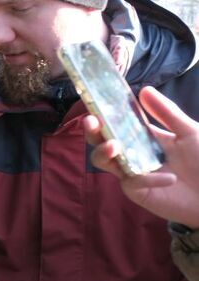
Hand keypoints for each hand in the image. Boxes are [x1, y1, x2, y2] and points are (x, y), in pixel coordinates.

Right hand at [83, 86, 198, 227]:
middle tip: (91, 122)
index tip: (95, 106)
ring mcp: (132, 171)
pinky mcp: (137, 191)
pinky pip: (132, 181)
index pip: (117, 123)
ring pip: (104, 161)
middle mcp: (133, 152)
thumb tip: (144, 89)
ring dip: (103, 152)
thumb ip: (167, 113)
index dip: (103, 114)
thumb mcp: (189, 132)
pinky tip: (170, 179)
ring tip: (113, 146)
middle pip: (101, 141)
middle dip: (92, 132)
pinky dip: (148, 178)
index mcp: (143, 135)